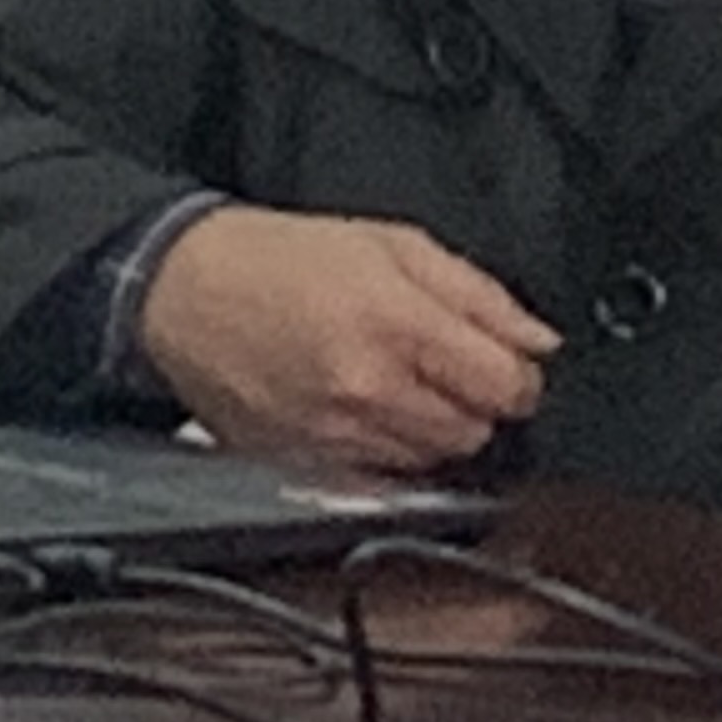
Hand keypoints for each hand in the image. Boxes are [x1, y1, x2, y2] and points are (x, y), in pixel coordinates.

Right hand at [135, 206, 560, 474]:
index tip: (517, 364)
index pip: (502, 386)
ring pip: (430, 461)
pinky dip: (391, 451)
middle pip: (473, 432)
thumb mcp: (397, 244)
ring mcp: (330, 436)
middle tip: (458, 367)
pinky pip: (378, 478)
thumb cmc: (284, 259)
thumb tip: (537, 338)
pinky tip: (373, 410)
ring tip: (407, 381)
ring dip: (437, 429)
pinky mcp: (300, 465)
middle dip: (481, 403)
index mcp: (397, 325)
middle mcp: (365, 390)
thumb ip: (479, 295)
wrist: (184, 292)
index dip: (523, 377)